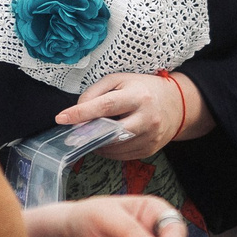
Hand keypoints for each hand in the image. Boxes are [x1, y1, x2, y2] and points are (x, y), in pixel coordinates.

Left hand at [56, 71, 198, 160]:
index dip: (81, 113)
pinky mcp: (149, 150)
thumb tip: (78, 111)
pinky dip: (108, 150)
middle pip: (110, 132)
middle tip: (73, 135)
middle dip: (88, 135)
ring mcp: (150, 137)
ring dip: (96, 143)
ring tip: (91, 134)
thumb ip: (96, 92)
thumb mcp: (119, 80)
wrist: (175, 105)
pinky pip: (121, 155)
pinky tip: (105, 140)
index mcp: (139, 96)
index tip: (62, 118)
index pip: (105, 106)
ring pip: (114, 147)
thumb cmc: (143, 89)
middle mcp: (147, 118)